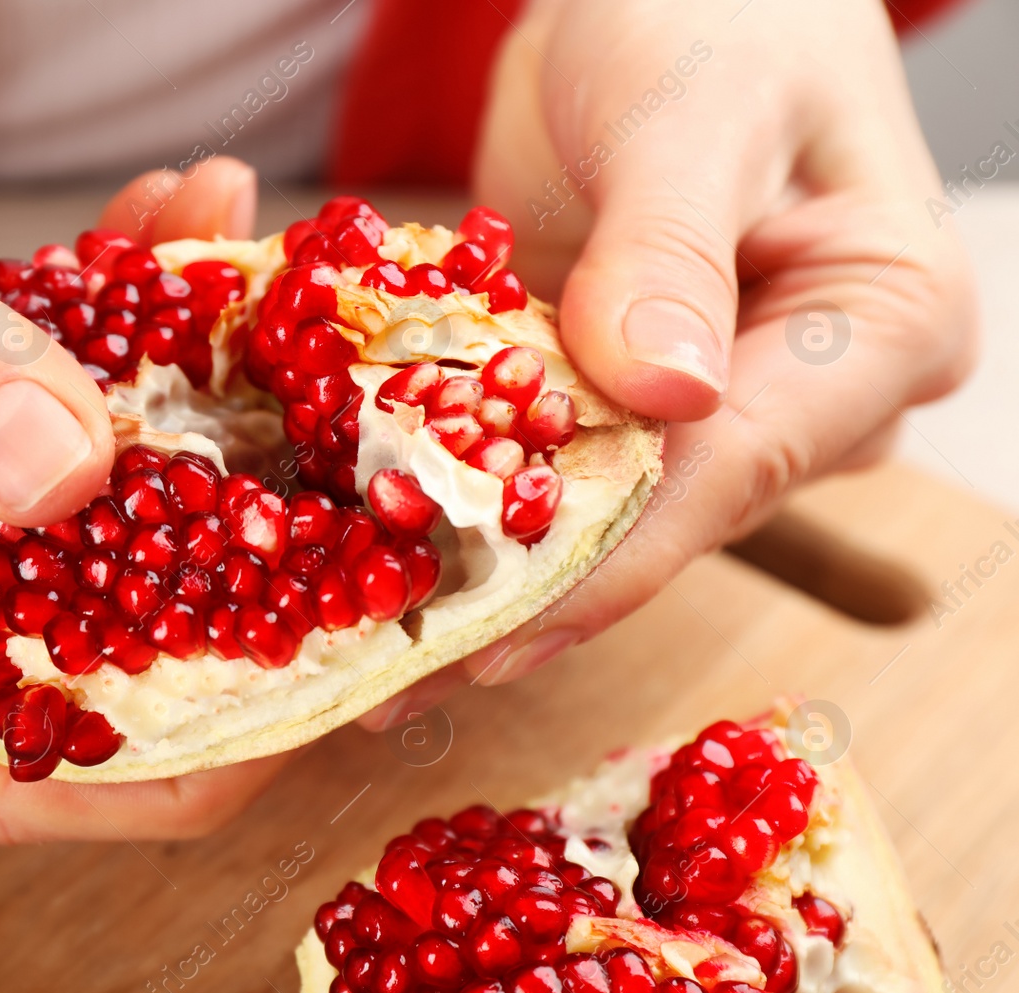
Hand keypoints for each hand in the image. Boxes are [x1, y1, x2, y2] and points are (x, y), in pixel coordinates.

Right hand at [0, 21, 272, 840]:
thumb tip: (78, 473)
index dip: (166, 768)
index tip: (314, 702)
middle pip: (78, 675)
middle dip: (227, 592)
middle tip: (347, 491)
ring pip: (86, 549)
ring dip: (187, 434)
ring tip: (241, 281)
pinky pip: (56, 455)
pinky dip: (123, 366)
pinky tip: (167, 240)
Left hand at [361, 0, 977, 727]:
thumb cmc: (713, 8)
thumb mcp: (694, 116)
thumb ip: (671, 252)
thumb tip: (665, 397)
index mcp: (881, 329)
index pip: (730, 474)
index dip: (604, 565)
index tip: (488, 636)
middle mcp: (812, 390)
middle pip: (662, 513)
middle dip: (526, 587)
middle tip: (394, 671)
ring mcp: (716, 392)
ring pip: (597, 497)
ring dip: (482, 555)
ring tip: (366, 628)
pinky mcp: (627, 381)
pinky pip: (546, 447)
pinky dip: (467, 483)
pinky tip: (376, 538)